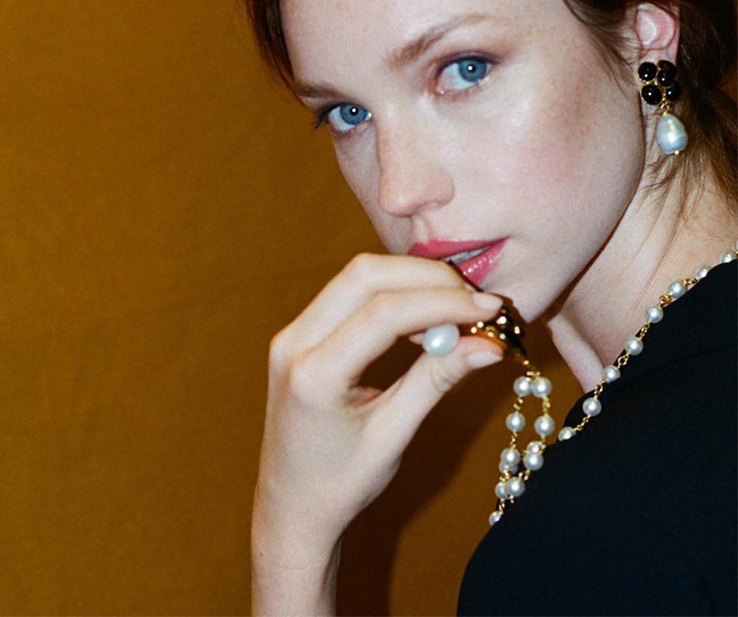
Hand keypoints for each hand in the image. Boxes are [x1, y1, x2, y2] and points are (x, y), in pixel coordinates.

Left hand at [251, 253, 503, 614]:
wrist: (291, 505)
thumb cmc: (340, 484)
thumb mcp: (393, 436)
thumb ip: (437, 381)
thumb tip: (489, 345)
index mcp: (313, 376)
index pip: (383, 313)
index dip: (441, 303)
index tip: (488, 309)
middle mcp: (293, 342)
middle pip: (364, 275)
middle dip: (427, 279)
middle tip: (475, 302)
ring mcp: (292, 333)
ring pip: (357, 277)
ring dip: (411, 282)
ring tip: (457, 312)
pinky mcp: (300, 332)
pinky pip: (349, 294)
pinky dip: (392, 294)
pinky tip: (424, 319)